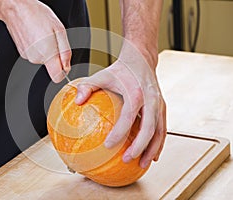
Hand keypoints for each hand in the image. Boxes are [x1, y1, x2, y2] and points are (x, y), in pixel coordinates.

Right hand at [0, 0, 71, 82]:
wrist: (16, 8)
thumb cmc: (37, 15)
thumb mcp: (59, 30)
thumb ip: (65, 52)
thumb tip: (67, 66)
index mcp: (47, 54)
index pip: (58, 77)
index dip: (64, 71)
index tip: (64, 62)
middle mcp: (36, 59)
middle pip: (51, 66)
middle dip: (55, 55)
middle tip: (52, 38)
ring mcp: (28, 56)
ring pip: (44, 59)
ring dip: (46, 49)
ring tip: (42, 34)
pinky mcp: (23, 53)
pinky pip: (36, 54)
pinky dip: (38, 47)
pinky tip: (35, 35)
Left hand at [75, 41, 165, 168]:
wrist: (141, 60)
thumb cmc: (121, 70)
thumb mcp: (102, 75)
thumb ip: (87, 86)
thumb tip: (76, 101)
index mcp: (136, 92)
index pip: (129, 117)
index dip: (120, 133)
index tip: (109, 146)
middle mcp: (151, 99)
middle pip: (150, 128)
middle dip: (140, 147)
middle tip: (127, 159)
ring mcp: (159, 104)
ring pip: (160, 131)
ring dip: (152, 149)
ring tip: (142, 163)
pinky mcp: (162, 108)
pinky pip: (163, 128)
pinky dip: (158, 143)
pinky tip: (153, 154)